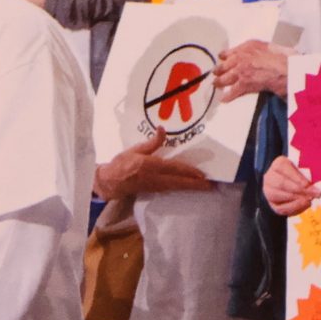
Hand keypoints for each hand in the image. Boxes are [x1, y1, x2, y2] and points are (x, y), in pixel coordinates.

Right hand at [95, 127, 212, 198]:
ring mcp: (155, 186)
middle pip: (179, 182)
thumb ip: (151, 142)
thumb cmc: (121, 163)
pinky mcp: (154, 190)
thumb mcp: (135, 150)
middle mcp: (155, 178)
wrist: (110, 181)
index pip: (174, 168)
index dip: (189, 172)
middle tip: (210, 186)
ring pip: (177, 187)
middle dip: (195, 185)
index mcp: (150, 165)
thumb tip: (162, 129)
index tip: (202, 174)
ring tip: (204, 187)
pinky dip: (182, 188)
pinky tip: (189, 187)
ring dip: (191, 187)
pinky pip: (171, 189)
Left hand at [214, 40, 287, 100]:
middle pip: (223, 66)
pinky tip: (224, 99)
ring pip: (225, 79)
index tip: (221, 58)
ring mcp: (240, 72)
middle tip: (215, 73)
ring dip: (219, 82)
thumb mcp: (264, 45)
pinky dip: (228, 96)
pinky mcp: (243, 84)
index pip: (228, 53)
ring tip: (216, 85)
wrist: (283, 69)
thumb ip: (252, 48)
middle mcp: (240, 59)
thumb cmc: (278, 57)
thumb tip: (246, 50)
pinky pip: (232, 92)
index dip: (223, 56)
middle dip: (218, 71)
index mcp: (245, 49)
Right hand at [262, 155, 316, 216]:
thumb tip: (316, 183)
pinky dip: (295, 207)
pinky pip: (282, 209)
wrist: (290, 183)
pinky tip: (305, 204)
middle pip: (282, 184)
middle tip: (315, 194)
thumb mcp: (304, 169)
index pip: (284, 168)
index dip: (296, 177)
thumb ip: (308, 173)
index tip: (308, 184)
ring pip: (279, 197)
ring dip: (297, 200)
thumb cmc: (299, 175)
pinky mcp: (273, 204)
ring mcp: (269, 192)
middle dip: (300, 190)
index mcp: (278, 164)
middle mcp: (270, 177)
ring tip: (310, 199)